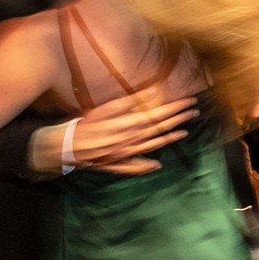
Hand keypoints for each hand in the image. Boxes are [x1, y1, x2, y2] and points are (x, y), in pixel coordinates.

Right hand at [68, 90, 197, 174]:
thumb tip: (153, 92)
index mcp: (128, 126)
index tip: (190, 101)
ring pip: (151, 147)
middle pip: (159, 129)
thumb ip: (129, 102)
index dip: (176, 107)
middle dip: (179, 119)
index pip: (159, 115)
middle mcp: (130, 142)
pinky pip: (133, 167)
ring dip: (168, 139)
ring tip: (184, 133)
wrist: (63, 148)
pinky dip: (145, 166)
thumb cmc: (83, 125)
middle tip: (194, 111)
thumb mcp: (105, 109)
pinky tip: (156, 166)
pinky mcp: (115, 164)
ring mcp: (123, 155)